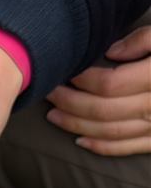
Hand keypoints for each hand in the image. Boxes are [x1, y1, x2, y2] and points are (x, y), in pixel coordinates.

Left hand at [46, 26, 150, 155]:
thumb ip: (144, 39)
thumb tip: (109, 53)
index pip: (109, 84)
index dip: (81, 80)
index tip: (64, 69)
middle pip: (103, 110)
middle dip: (69, 103)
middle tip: (48, 91)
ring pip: (111, 132)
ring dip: (77, 126)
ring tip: (53, 115)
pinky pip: (128, 148)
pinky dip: (101, 147)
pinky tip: (80, 141)